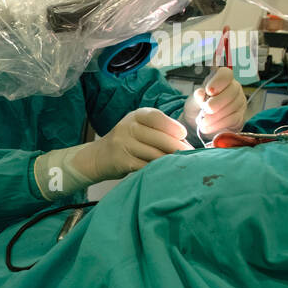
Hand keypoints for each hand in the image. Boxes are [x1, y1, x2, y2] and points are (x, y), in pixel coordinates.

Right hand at [73, 106, 191, 181]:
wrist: (98, 156)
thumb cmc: (126, 141)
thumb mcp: (139, 127)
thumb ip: (159, 129)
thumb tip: (186, 142)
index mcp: (136, 115)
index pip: (156, 117)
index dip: (172, 126)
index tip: (183, 135)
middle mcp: (127, 127)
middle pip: (159, 138)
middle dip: (177, 148)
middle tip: (190, 155)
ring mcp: (123, 144)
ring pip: (154, 154)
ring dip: (170, 161)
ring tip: (179, 164)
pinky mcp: (121, 161)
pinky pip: (145, 166)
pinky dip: (157, 169)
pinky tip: (163, 171)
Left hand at [184, 67, 246, 138]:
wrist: (201, 121)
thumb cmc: (198, 106)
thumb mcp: (193, 100)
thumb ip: (197, 97)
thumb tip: (200, 93)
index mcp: (222, 79)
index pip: (226, 74)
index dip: (218, 81)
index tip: (208, 91)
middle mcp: (234, 88)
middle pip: (232, 91)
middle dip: (217, 102)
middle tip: (205, 110)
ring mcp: (239, 102)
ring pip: (233, 107)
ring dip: (216, 116)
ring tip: (202, 121)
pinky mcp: (240, 116)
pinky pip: (232, 119)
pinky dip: (218, 124)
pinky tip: (207, 127)